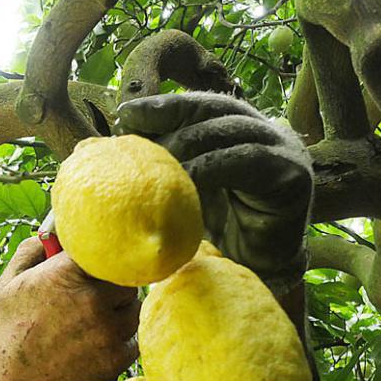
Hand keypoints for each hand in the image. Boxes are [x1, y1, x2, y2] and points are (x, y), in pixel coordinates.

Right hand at [0, 236, 138, 380]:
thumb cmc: (6, 333)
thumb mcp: (8, 283)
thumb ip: (31, 250)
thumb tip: (52, 232)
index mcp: (67, 273)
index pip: (102, 248)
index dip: (98, 255)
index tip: (91, 262)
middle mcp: (94, 298)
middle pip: (125, 276)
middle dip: (112, 282)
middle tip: (92, 293)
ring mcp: (109, 329)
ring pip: (133, 306)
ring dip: (119, 309)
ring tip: (91, 320)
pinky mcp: (118, 357)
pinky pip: (134, 336)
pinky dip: (122, 336)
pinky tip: (98, 340)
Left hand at [115, 92, 313, 292]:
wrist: (255, 273)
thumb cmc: (211, 234)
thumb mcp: (175, 193)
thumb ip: (146, 169)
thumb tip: (87, 149)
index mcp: (235, 127)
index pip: (196, 107)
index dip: (162, 106)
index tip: (125, 114)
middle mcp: (263, 130)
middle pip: (212, 110)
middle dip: (170, 117)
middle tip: (132, 132)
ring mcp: (283, 149)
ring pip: (228, 131)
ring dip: (186, 142)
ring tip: (153, 161)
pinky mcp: (293, 175)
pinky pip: (247, 161)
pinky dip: (211, 167)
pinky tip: (184, 181)